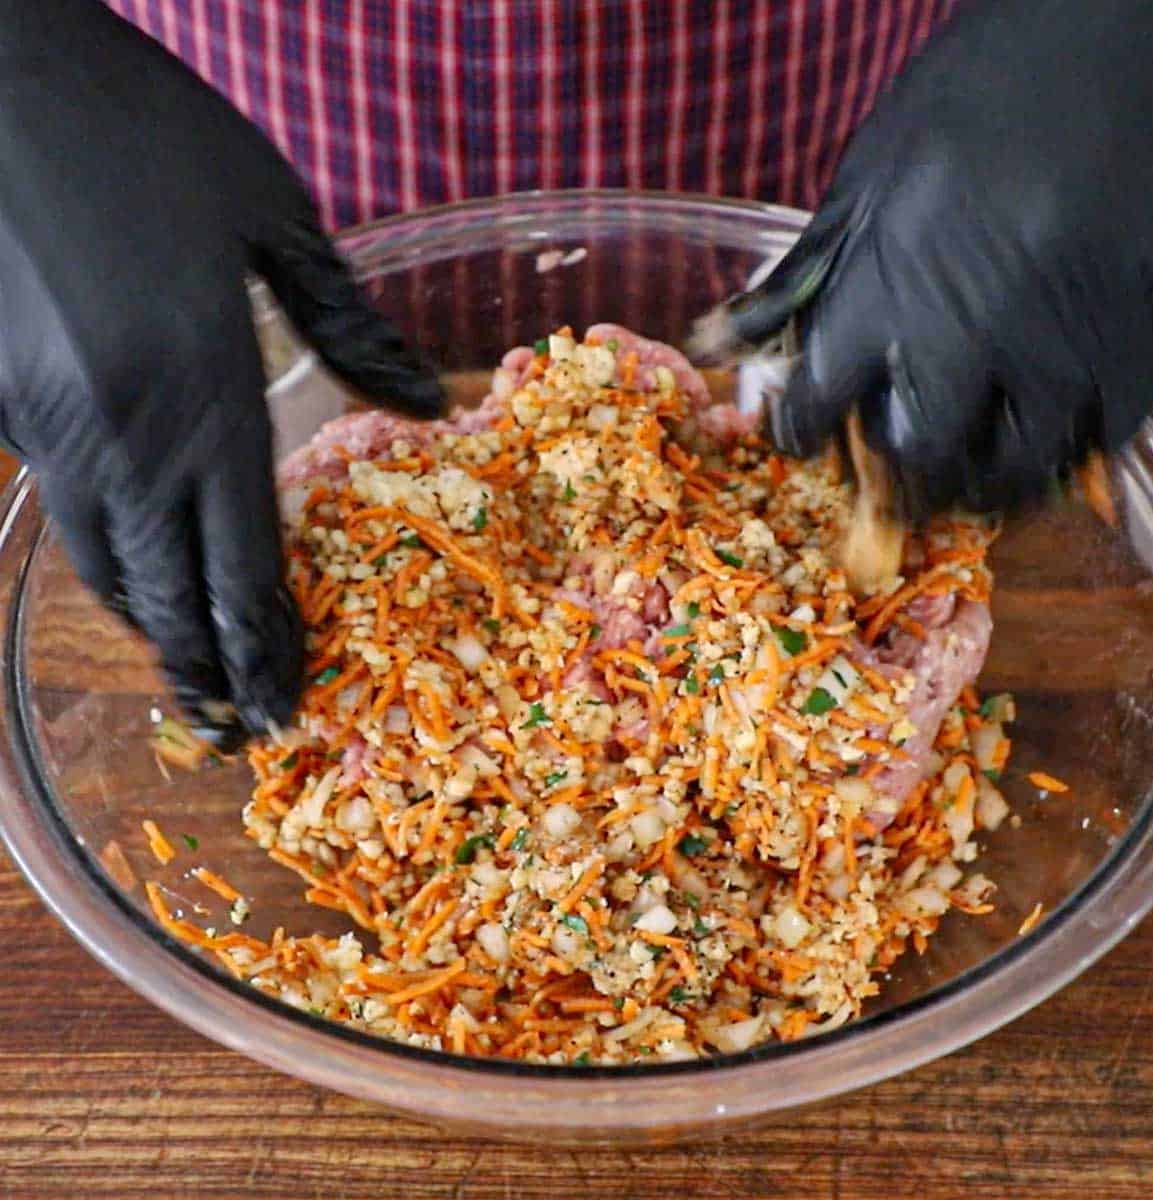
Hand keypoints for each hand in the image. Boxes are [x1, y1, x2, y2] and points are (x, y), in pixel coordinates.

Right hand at [0, 1, 441, 745]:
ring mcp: (51, 421)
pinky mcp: (3, 401)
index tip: (287, 706)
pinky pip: (66, 509)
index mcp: (208, 392)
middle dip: (203, 667)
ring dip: (152, 627)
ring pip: (103, 563)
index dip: (266, 646)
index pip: (242, 562)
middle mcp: (126, 431)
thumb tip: (427, 403)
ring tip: (192, 669)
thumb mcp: (274, 217)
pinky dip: (109, 560)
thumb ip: (351, 327)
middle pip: (165, 590)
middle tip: (238, 724)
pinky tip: (137, 571)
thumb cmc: (146, 131)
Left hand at [697, 0, 1152, 515]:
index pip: (818, 412)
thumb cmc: (989, 88)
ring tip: (978, 462)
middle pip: (922, 459)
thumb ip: (803, 273)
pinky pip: (1098, 444)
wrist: (1133, 31)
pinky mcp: (1148, 350)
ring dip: (987, 479)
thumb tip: (718, 342)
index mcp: (886, 294)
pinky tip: (1050, 423)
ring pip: (1014, 471)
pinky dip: (1066, 451)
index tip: (808, 432)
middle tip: (904, 462)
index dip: (804, 434)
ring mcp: (1066, 351)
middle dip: (903, 474)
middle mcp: (971, 339)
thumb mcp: (872, 170)